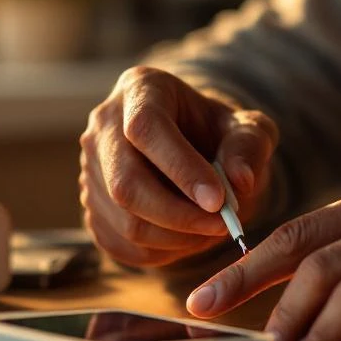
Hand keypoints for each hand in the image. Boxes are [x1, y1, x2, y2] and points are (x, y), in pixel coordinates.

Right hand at [79, 66, 278, 267]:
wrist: (197, 151)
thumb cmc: (220, 134)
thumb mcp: (248, 128)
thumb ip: (250, 146)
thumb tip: (240, 181)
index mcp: (140, 89)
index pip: (146, 128)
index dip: (180, 168)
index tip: (218, 199)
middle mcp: (103, 126)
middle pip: (125, 182)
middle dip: (178, 214)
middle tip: (221, 225)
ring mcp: (90, 169)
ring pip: (124, 220)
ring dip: (176, 237)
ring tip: (211, 228)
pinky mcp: (91, 208)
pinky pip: (121, 243)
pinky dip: (162, 251)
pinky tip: (189, 237)